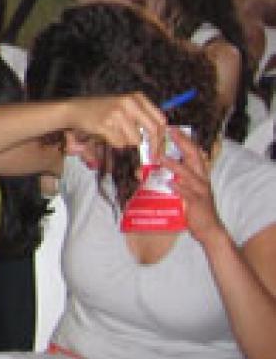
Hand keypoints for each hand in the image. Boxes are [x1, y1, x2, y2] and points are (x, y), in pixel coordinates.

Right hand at [68, 92, 165, 153]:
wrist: (74, 109)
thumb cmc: (100, 110)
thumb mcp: (124, 106)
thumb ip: (141, 118)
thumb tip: (159, 140)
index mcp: (136, 97)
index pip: (160, 119)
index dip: (162, 136)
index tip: (161, 149)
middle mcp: (129, 103)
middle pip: (152, 130)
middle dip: (154, 147)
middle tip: (153, 159)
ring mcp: (117, 113)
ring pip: (135, 140)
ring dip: (129, 145)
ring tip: (119, 139)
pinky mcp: (105, 124)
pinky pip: (120, 143)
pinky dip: (117, 146)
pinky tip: (109, 139)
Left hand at [163, 126, 227, 248]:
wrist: (209, 229)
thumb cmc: (194, 209)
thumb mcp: (184, 191)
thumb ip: (171, 180)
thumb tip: (149, 172)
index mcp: (199, 175)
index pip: (194, 153)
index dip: (184, 140)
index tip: (172, 129)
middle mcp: (202, 179)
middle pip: (195, 157)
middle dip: (183, 143)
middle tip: (170, 132)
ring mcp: (200, 191)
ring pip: (188, 174)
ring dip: (174, 165)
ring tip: (161, 158)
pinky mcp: (197, 203)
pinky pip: (188, 193)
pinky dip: (179, 188)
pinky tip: (170, 184)